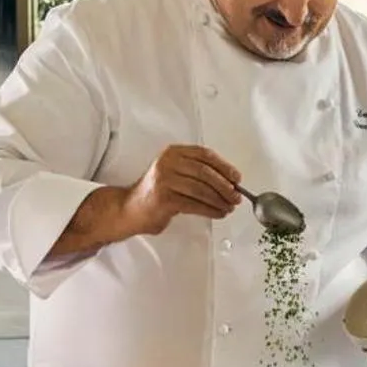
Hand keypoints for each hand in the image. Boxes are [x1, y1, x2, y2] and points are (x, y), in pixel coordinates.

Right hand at [121, 145, 241, 237]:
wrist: (129, 209)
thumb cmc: (156, 192)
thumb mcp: (175, 173)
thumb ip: (197, 172)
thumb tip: (230, 182)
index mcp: (173, 153)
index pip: (205, 155)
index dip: (224, 166)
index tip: (237, 178)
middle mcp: (167, 163)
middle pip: (205, 172)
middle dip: (225, 186)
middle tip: (236, 196)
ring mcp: (164, 180)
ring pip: (201, 189)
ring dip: (220, 200)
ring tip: (229, 207)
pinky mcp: (164, 199)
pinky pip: (194, 204)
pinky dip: (210, 210)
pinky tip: (218, 213)